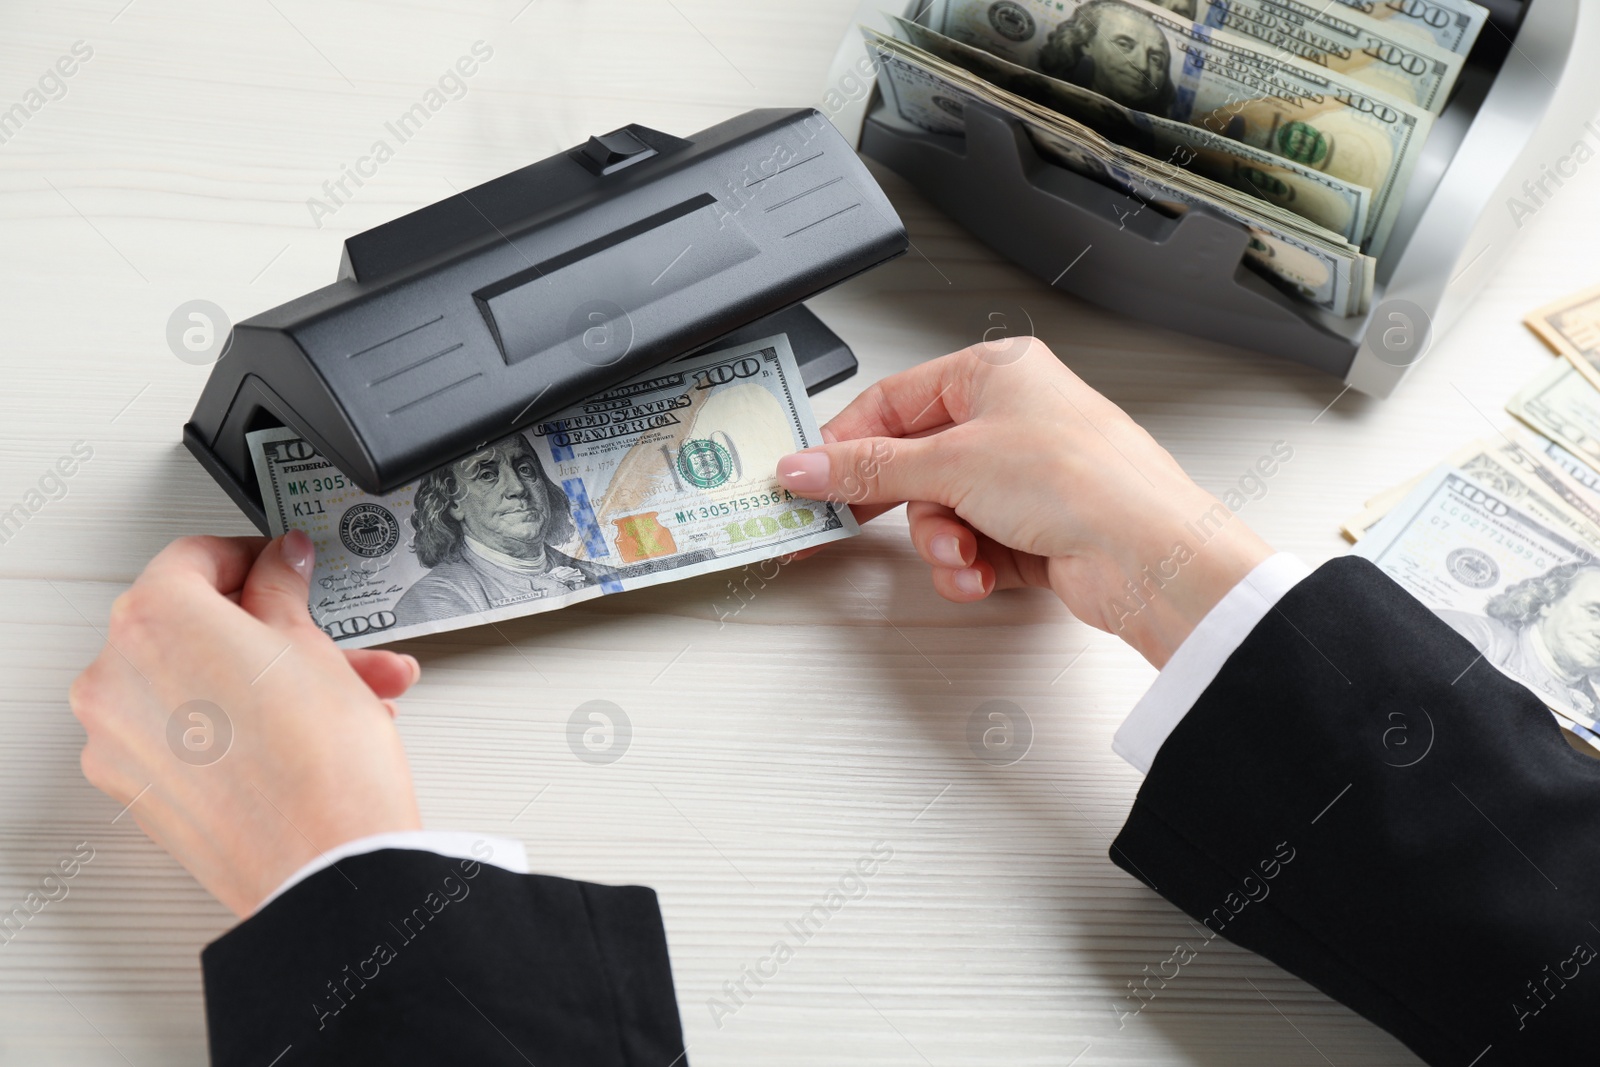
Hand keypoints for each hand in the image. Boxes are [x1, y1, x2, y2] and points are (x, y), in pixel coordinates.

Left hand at [69, 531, 423, 916]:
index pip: (194, 557)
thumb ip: (282, 591)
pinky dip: (236, 724)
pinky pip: (184, 733)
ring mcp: (116, 739)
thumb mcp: (314, 647)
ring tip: (344, 695)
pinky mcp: (134, 788)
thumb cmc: (321, 768)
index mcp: (154, 620)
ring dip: (266, 679)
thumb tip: (278, 567)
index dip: (252, 557)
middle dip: (269, 628)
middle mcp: (115, 677)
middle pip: (191, 624)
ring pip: (193, 682)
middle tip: (321, 634)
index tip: (284, 567)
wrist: (324, 866)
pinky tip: (305, 731)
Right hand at [776, 339, 1272, 666]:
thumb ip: (867, 469)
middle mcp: (1013, 419)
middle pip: (916, 462)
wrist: (1150, 555)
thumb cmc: (1083, 479)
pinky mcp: (1038, 530)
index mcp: (995, 372)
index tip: (807, 477)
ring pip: (942, 512)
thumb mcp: (951, 463)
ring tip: (960, 552)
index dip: (845, 441)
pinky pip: (974, 547)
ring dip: (941, 542)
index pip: (893, 400)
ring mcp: (1027, 477)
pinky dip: (971, 565)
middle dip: (897, 502)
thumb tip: (807, 465)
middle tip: (843, 523)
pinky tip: (981, 572)